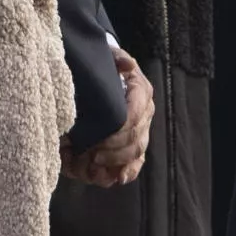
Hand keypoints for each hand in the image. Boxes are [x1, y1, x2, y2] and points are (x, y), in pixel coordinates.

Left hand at [62, 46, 152, 186]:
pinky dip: (126, 173)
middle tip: (91, 154)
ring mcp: (140, 131)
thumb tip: (128, 65)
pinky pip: (135, 164)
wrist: (102, 76)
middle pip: (135, 140)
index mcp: (141, 92)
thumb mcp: (107, 57)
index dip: (118, 130)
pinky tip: (115, 178)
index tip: (97, 138)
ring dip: (114, 163)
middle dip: (113, 150)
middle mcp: (145, 113)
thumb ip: (116, 59)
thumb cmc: (104, 66)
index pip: (134, 116)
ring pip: (134, 155)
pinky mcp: (133, 146)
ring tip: (93, 164)